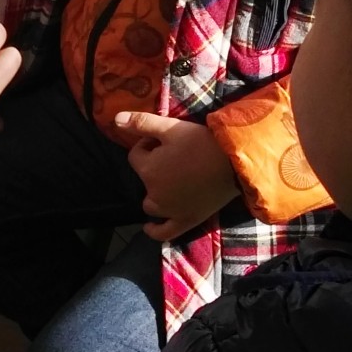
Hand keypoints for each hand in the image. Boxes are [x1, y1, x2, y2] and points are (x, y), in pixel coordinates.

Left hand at [112, 112, 239, 240]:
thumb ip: (142, 123)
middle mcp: (154, 193)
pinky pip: (164, 232)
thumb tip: (116, 119)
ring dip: (154, 194)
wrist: (234, 162)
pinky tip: (149, 227)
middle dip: (152, 168)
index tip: (164, 141)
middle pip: (143, 179)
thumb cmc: (202, 142)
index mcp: (148, 169)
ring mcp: (169, 210)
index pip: (135, 155)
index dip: (147, 145)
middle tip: (173, 158)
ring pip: (150, 205)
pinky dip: (154, 230)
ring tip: (170, 182)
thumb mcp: (171, 127)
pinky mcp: (186, 220)